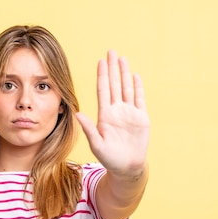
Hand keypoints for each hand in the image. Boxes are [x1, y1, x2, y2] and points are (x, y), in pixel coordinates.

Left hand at [76, 50, 149, 176]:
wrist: (127, 167)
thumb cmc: (109, 158)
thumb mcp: (97, 144)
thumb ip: (88, 128)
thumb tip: (76, 113)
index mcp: (105, 115)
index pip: (103, 90)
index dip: (102, 75)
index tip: (100, 61)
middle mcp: (117, 110)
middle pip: (114, 84)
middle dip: (113, 68)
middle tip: (111, 51)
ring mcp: (129, 113)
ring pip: (126, 88)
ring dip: (124, 73)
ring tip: (122, 58)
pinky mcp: (141, 118)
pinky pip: (139, 99)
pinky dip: (137, 87)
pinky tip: (135, 76)